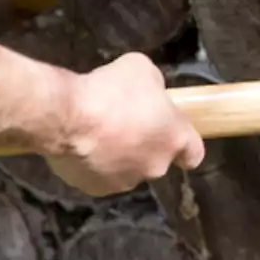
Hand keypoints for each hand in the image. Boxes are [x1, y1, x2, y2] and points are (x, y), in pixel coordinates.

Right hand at [44, 52, 204, 196]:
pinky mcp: (96, 189)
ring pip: (127, 168)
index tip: (171, 137)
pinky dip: (92, 165)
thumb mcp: (141, 70)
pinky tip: (79, 145)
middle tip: (122, 123)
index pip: (194, 153)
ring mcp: (126, 181)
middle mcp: (156, 167)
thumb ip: (153, 87)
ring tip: (95, 133)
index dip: (184, 146)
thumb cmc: (110, 90)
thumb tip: (150, 94)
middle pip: (156, 158)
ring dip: (118, 155)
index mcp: (176, 138)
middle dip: (143, 144)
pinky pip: (98, 176)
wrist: (66, 117)